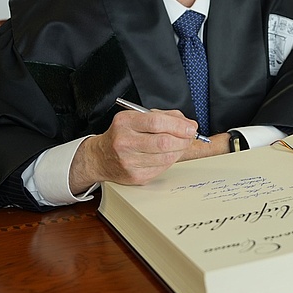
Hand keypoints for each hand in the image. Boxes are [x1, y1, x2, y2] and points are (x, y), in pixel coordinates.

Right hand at [68, 109, 220, 192]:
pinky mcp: (135, 176)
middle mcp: (124, 142)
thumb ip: (163, 116)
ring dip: (179, 150)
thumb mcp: (137, 117)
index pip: (156, 122)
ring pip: (166, 157)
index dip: (178, 125)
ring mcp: (129, 161)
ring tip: (180, 145)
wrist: (101, 157)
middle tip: (189, 136)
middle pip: (163, 142)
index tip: (191, 127)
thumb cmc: (123, 134)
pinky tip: (167, 154)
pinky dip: (170, 160)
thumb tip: (188, 124)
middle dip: (183, 139)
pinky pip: (162, 168)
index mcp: (125, 122)